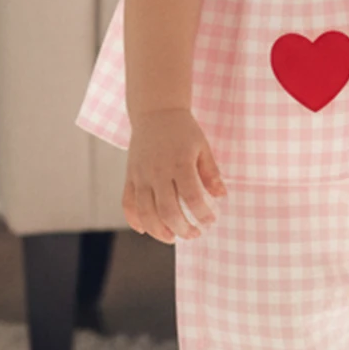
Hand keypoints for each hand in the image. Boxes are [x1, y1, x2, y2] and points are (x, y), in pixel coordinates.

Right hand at [123, 108, 226, 242]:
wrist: (155, 112)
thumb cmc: (183, 130)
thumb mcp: (203, 147)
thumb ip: (211, 173)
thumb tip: (221, 196)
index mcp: (179, 163)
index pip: (191, 197)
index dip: (202, 213)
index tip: (210, 221)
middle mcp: (157, 171)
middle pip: (167, 210)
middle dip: (182, 228)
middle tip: (194, 234)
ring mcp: (141, 175)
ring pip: (145, 212)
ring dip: (159, 231)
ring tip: (172, 237)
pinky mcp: (130, 176)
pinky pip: (128, 203)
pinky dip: (134, 220)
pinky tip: (145, 230)